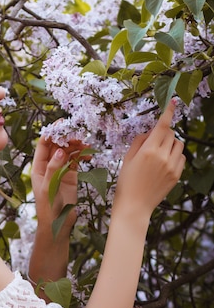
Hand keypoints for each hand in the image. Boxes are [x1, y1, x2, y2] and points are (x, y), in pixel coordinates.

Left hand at [31, 135, 86, 234]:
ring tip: (86, 145)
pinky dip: (82, 156)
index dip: (51, 132)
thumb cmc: (48, 207)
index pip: (44, 144)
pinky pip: (76, 160)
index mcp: (39, 167)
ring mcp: (61, 170)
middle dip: (67, 138)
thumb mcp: (49, 187)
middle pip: (57, 145)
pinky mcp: (71, 175)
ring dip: (76, 146)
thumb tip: (59, 150)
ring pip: (68, 152)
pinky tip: (88, 155)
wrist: (58, 224)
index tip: (61, 124)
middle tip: (79, 135)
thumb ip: (54, 168)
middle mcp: (49, 166)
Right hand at [114, 100, 184, 216]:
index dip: (168, 112)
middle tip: (152, 142)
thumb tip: (150, 131)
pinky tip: (163, 164)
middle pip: (171, 134)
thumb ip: (139, 141)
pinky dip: (174, 155)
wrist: (134, 206)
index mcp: (148, 150)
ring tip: (158, 153)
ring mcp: (171, 166)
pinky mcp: (176, 175)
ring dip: (170, 143)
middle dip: (163, 133)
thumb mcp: (127, 159)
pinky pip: (181, 158)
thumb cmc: (126, 182)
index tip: (173, 101)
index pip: (162, 126)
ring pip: (178, 144)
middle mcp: (162, 156)